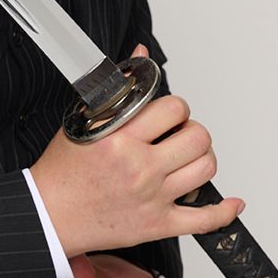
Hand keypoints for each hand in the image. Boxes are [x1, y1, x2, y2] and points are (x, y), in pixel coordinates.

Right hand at [30, 44, 244, 257]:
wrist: (47, 216)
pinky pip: (203, 219)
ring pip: (206, 169)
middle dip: (191, 132)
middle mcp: (138, 168)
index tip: (167, 115)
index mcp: (119, 139)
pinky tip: (230, 202)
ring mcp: (151, 198)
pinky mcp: (156, 224)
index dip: (175, 108)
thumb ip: (118, 88)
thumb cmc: (62, 173)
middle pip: (198, 138)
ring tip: (185, 160)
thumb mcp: (83, 121)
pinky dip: (223, 212)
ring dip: (201, 160)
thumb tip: (142, 54)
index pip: (173, 109)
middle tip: (176, 137)